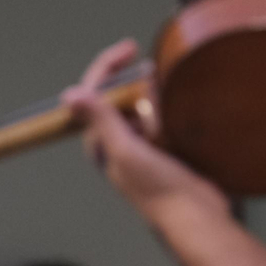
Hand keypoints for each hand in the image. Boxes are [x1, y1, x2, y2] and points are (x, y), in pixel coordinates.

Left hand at [61, 39, 224, 225]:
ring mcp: (140, 145)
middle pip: (119, 96)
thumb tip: (71, 95)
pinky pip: (160, 116)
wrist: (194, 216)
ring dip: (154, 98)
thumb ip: (101, 120)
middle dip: (136, 86)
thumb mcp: (126, 150)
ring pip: (142, 104)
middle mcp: (115, 143)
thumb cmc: (158, 190)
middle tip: (153, 80)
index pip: (95, 95)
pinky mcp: (162, 148)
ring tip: (165, 110)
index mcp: (100, 143)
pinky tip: (175, 115)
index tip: (130, 49)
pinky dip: (167, 110)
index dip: (108, 67)